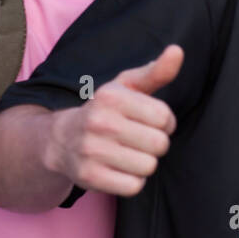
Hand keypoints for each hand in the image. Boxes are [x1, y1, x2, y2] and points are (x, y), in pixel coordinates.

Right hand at [44, 45, 181, 196]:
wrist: (61, 140)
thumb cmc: (105, 111)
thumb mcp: (126, 87)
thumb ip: (156, 71)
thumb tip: (177, 51)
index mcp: (111, 96)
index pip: (164, 117)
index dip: (164, 123)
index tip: (149, 122)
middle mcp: (99, 121)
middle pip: (159, 144)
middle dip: (155, 144)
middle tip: (137, 140)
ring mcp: (91, 150)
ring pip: (148, 166)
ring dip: (143, 163)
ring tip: (127, 154)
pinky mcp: (89, 176)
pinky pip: (133, 186)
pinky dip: (132, 181)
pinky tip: (119, 169)